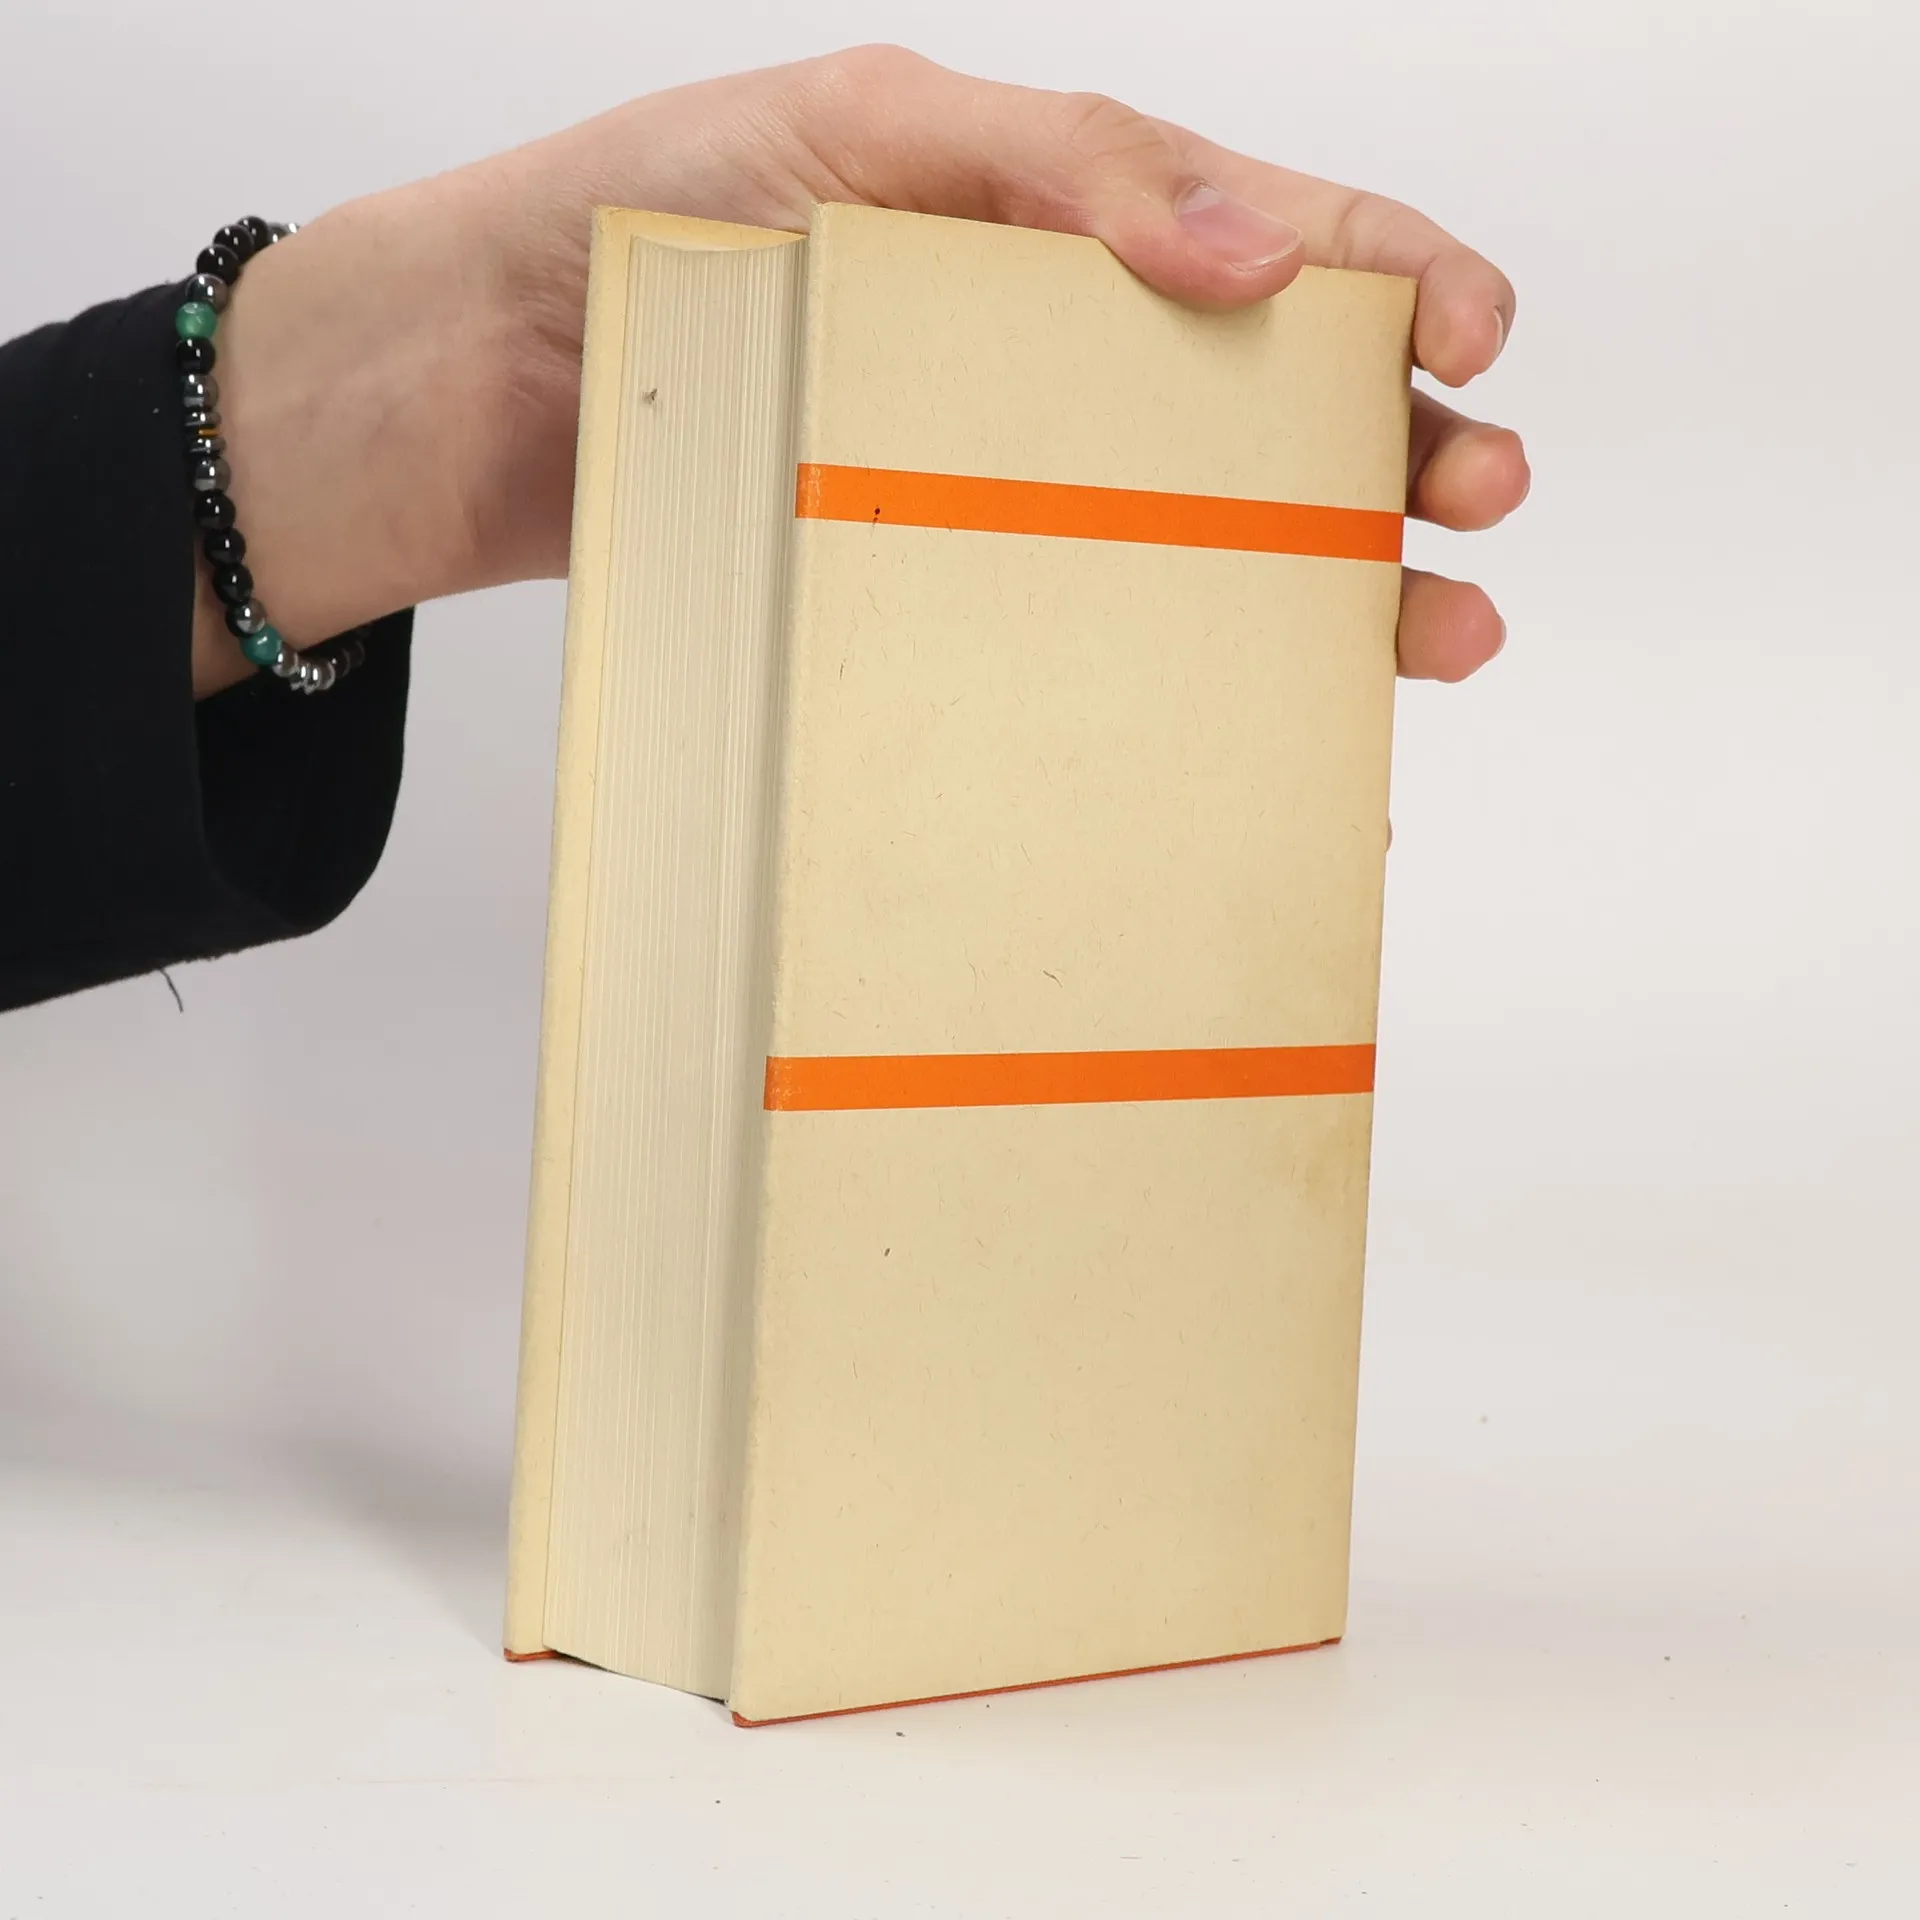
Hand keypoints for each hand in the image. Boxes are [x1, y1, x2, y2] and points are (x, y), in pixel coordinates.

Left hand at [200, 47, 1528, 695]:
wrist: (483, 382)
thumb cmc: (652, 220)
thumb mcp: (861, 132)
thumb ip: (1070, 166)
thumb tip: (1258, 253)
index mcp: (1061, 219)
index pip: (1278, 232)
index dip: (1400, 272)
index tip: (1476, 338)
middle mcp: (1055, 357)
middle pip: (1281, 402)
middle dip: (1407, 446)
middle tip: (1477, 497)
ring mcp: (1006, 480)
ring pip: (1217, 532)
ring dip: (1343, 582)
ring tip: (1431, 634)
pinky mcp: (945, 585)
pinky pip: (1098, 634)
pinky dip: (1198, 686)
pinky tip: (1274, 728)